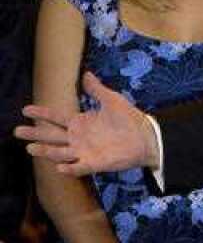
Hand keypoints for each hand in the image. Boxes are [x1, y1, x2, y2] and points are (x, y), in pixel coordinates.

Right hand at [15, 72, 158, 174]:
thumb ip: (97, 90)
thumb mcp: (112, 100)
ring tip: (30, 148)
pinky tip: (59, 167)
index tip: (25, 109)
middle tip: (17, 131)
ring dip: (46, 152)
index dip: (42, 113)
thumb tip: (86, 73)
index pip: (56, 118)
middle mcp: (78, 138)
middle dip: (34, 134)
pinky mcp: (94, 163)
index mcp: (81, 123)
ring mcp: (84, 152)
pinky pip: (78, 168)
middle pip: (51, 136)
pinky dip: (69, 168)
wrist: (145, 136)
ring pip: (59, 153)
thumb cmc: (129, 118)